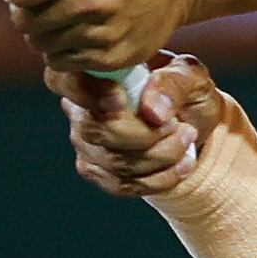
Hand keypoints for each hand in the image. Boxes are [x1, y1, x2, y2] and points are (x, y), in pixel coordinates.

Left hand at [0, 0, 188, 74]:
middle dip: (24, 11)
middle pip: (25, 21)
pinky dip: (61, 50)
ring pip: (40, 45)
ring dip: (41, 32)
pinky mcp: (113, 58)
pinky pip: (62, 62)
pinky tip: (76, 31)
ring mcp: (105, 32)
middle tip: (37, 1)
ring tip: (60, 14)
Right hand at [48, 48, 228, 198]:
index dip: (85, 92)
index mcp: (95, 73)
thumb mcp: (191, 76)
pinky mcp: (98, 171)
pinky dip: (158, 179)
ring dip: (159, 157)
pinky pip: (121, 184)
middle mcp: (80, 108)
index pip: (63, 80)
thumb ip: (173, 84)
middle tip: (179, 125)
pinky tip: (183, 165)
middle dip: (145, 136)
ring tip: (186, 138)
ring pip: (112, 162)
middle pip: (94, 131)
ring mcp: (85, 142)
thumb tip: (151, 111)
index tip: (120, 99)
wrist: (193, 125)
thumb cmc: (186, 92)